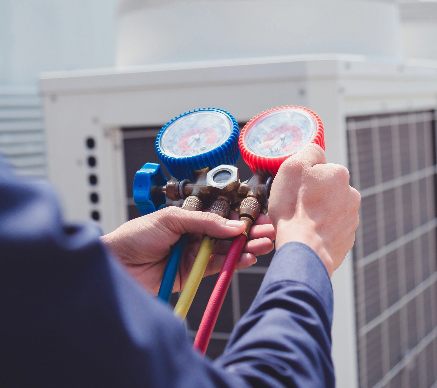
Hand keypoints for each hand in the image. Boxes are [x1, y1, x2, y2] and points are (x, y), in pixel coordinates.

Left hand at [101, 207, 275, 293]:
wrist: (115, 265)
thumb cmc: (135, 236)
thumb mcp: (170, 219)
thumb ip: (204, 222)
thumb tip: (233, 225)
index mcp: (189, 217)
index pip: (221, 215)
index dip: (241, 216)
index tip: (259, 215)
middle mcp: (195, 235)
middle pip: (228, 233)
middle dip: (250, 231)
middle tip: (268, 230)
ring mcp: (196, 254)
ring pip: (227, 250)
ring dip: (247, 247)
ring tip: (265, 244)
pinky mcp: (194, 273)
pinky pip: (218, 267)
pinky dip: (235, 263)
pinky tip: (249, 257)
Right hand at [268, 144, 360, 276]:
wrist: (305, 250)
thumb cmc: (295, 208)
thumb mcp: (293, 167)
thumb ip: (309, 152)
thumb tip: (318, 153)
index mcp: (340, 174)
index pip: (320, 168)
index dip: (304, 177)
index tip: (295, 189)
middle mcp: (352, 194)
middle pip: (327, 189)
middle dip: (314, 195)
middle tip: (295, 206)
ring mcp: (352, 219)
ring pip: (330, 210)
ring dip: (318, 214)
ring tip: (301, 223)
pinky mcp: (347, 239)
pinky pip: (332, 230)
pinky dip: (321, 231)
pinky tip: (309, 235)